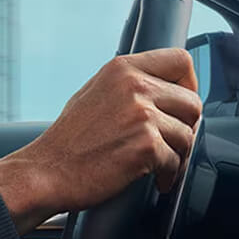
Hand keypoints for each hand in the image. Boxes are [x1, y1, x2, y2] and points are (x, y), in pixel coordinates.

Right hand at [0, 48, 201, 234]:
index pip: (180, 60)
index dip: (189, 84)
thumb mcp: (94, 92)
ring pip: (188, 135)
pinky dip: (169, 175)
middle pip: (192, 102)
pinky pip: (176, 161)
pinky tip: (156, 179)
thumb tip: (163, 86)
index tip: (181, 103)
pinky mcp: (146, 147)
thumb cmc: (68, 140)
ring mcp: (142, 116)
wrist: (46, 172)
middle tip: (173, 143)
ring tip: (160, 164)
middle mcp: (135, 87)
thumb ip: (128, 83)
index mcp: (122, 69)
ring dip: (178, 155)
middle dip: (186, 127)